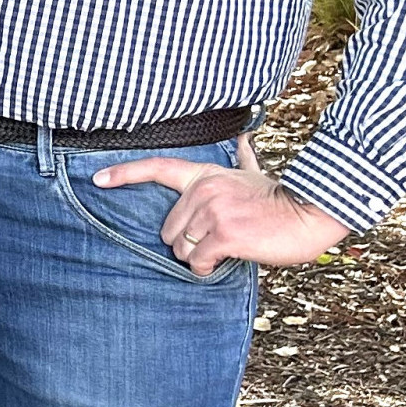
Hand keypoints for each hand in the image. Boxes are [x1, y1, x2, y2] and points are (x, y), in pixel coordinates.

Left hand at [93, 135, 351, 275]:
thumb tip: (244, 137)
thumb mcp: (254, 174)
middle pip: (168, 230)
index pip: (156, 168)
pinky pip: (198, 262)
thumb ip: (243, 158)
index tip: (97, 179)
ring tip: (226, 248)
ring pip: (182, 249)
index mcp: (204, 174)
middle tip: (215, 240)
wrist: (308, 213)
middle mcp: (202, 189)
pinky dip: (208, 268)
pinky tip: (226, 260)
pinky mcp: (224, 234)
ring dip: (199, 257)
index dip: (124, 173)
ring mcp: (212, 210)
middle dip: (187, 243)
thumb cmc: (280, 199)